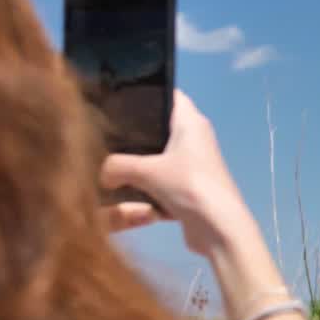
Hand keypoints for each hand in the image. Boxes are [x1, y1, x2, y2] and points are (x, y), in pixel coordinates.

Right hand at [100, 90, 260, 258]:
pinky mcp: (189, 188)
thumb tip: (100, 173)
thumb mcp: (146, 171)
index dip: (145, 92)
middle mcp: (195, 138)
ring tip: (102, 162)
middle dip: (132, 133)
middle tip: (100, 134)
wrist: (218, 227)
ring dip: (136, 163)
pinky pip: (160, 181)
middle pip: (159, 127)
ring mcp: (193, 164)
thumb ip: (116, 166)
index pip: (168, 95)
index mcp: (191, 122)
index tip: (115, 96)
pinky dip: (144, 186)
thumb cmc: (188, 186)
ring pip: (157, 156)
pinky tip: (119, 190)